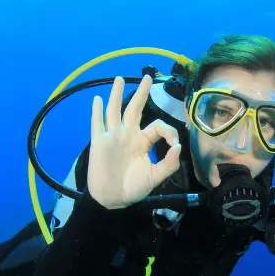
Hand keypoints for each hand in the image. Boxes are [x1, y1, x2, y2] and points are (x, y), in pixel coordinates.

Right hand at [88, 75, 181, 209]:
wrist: (113, 199)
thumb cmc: (134, 188)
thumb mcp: (156, 177)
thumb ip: (169, 163)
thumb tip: (177, 146)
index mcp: (143, 142)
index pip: (157, 126)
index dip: (168, 130)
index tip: (174, 143)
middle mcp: (128, 135)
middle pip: (135, 109)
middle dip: (142, 93)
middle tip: (148, 76)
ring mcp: (113, 137)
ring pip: (115, 110)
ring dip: (117, 94)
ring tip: (120, 79)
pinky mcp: (100, 142)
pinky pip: (97, 124)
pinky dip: (96, 111)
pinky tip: (97, 99)